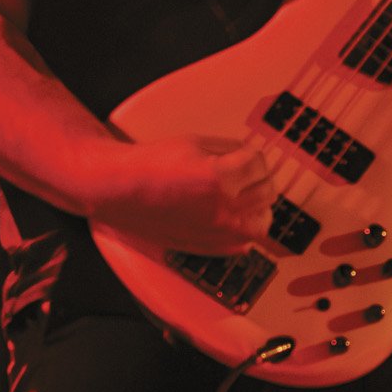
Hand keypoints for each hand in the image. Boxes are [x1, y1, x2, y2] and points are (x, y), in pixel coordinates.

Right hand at [88, 136, 276, 255]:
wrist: (123, 192)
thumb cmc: (154, 164)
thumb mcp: (196, 143)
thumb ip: (231, 149)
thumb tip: (254, 158)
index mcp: (220, 178)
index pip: (260, 163)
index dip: (251, 154)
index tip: (241, 154)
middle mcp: (223, 209)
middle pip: (268, 191)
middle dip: (258, 177)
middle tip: (242, 172)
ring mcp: (218, 233)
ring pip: (263, 220)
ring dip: (256, 205)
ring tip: (240, 194)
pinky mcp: (210, 248)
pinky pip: (244, 242)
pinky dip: (243, 229)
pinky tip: (228, 215)